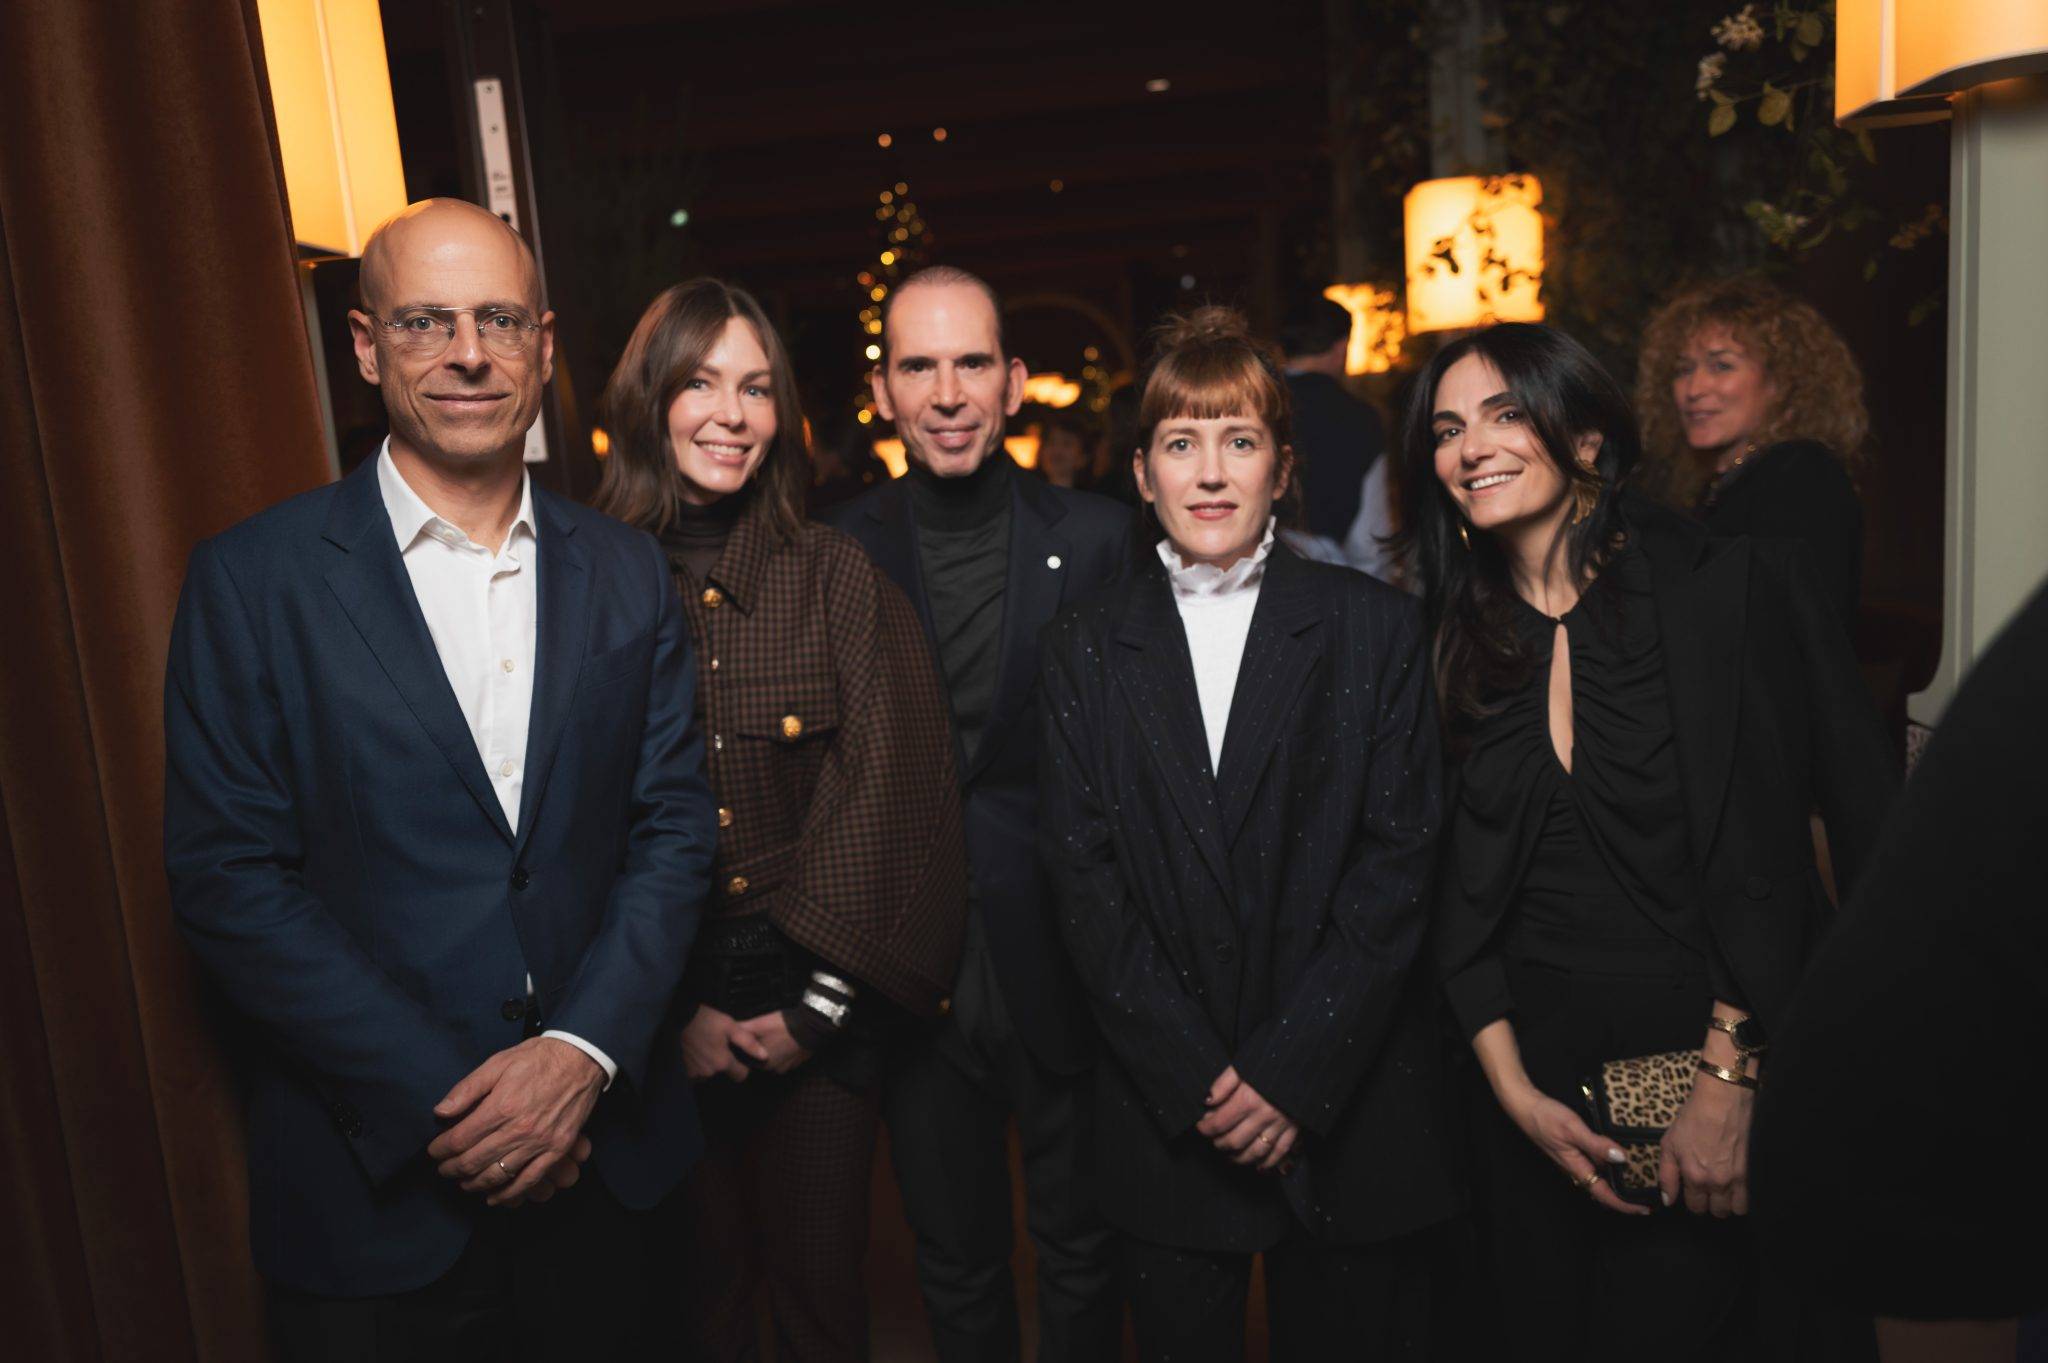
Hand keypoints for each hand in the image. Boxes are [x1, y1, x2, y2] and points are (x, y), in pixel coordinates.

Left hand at [427, 1037, 605, 1207]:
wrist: (581, 1059)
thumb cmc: (538, 1058)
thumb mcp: (498, 1063)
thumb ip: (467, 1089)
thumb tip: (441, 1112)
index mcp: (501, 1107)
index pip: (460, 1139)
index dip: (441, 1149)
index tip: (433, 1151)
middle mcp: (518, 1130)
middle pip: (474, 1161)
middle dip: (452, 1169)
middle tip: (443, 1169)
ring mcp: (539, 1143)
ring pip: (498, 1175)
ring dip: (474, 1183)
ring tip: (463, 1181)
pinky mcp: (557, 1150)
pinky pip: (529, 1180)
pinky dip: (508, 1193)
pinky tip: (494, 1197)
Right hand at [680, 1005, 767, 1081]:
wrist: (677, 1019)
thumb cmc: (705, 1020)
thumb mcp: (730, 1026)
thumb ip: (748, 1043)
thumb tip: (764, 1056)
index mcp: (723, 1062)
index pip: (741, 1076)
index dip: (742, 1067)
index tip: (736, 1056)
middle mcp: (709, 1072)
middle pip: (724, 1074)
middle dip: (723, 1064)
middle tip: (718, 1046)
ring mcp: (695, 1074)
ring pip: (709, 1075)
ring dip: (709, 1065)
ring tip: (705, 1048)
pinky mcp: (684, 1072)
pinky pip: (696, 1074)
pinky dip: (697, 1066)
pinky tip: (696, 1052)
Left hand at [732, 1010, 810, 1074]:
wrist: (812, 1026)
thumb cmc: (782, 1026)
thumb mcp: (759, 1024)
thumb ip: (743, 1029)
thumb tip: (728, 1030)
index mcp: (761, 1063)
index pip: (746, 1060)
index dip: (743, 1050)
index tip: (743, 1040)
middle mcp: (773, 1070)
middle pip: (758, 1061)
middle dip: (756, 1051)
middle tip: (758, 1036)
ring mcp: (787, 1067)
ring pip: (772, 1061)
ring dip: (770, 1052)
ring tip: (771, 1037)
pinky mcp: (797, 1062)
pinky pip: (784, 1059)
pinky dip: (782, 1052)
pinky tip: (783, 1041)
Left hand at [1196, 1067, 1298, 1172]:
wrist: (1306, 1061)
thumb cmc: (1272, 1060)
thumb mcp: (1243, 1065)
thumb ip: (1223, 1084)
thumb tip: (1207, 1101)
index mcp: (1248, 1100)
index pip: (1219, 1123)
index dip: (1205, 1128)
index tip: (1201, 1127)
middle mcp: (1263, 1116)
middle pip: (1235, 1141)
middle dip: (1219, 1144)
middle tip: (1214, 1141)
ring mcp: (1280, 1125)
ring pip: (1255, 1152)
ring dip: (1240, 1158)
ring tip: (1230, 1155)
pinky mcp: (1294, 1129)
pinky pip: (1279, 1152)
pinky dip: (1267, 1163)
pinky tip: (1258, 1166)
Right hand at [1498, 1083, 1648, 1216]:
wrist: (1525, 1105)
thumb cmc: (1545, 1118)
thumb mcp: (1573, 1129)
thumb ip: (1597, 1144)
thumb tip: (1622, 1158)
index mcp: (1577, 1167)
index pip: (1604, 1195)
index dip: (1624, 1205)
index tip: (1644, 1209)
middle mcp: (1577, 1167)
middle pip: (1604, 1188)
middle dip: (1626, 1195)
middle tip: (1650, 1194)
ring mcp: (1576, 1158)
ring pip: (1601, 1174)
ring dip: (1620, 1179)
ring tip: (1642, 1175)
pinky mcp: (1575, 1148)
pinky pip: (1597, 1161)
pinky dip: (1611, 1162)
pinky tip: (1621, 1152)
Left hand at [1658, 1073, 1753, 1216]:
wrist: (1723, 1097)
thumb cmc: (1694, 1117)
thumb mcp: (1669, 1144)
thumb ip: (1667, 1175)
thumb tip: (1668, 1201)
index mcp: (1695, 1177)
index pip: (1696, 1208)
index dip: (1694, 1202)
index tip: (1695, 1193)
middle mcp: (1718, 1182)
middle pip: (1719, 1212)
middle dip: (1713, 1204)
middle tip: (1711, 1191)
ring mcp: (1740, 1177)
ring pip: (1738, 1209)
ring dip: (1732, 1202)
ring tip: (1726, 1189)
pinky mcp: (1755, 1169)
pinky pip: (1754, 1196)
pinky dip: (1747, 1194)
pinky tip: (1740, 1183)